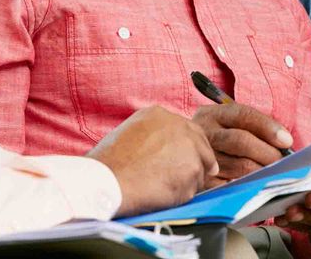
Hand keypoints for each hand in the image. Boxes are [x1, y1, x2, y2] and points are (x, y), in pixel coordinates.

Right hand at [88, 105, 217, 216]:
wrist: (109, 181)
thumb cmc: (109, 164)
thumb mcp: (129, 133)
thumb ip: (151, 136)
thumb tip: (164, 150)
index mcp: (159, 115)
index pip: (187, 130)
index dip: (189, 147)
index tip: (187, 159)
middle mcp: (178, 125)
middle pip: (201, 146)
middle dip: (200, 162)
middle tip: (196, 176)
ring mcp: (189, 146)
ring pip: (200, 168)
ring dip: (189, 181)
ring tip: (164, 189)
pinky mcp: (193, 168)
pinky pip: (195, 187)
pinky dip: (184, 195)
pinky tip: (164, 196)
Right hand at [192, 102, 292, 185]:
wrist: (179, 154)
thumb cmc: (218, 139)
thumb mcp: (229, 125)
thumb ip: (255, 129)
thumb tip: (285, 143)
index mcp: (213, 114)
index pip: (243, 115)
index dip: (267, 127)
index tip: (287, 141)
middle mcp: (203, 132)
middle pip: (240, 140)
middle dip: (266, 153)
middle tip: (282, 163)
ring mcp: (199, 157)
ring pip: (237, 167)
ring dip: (260, 172)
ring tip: (272, 175)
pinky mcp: (200, 180)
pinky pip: (229, 186)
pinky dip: (245, 187)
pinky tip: (254, 187)